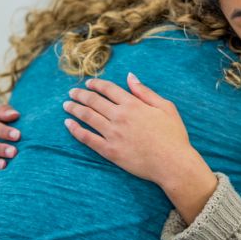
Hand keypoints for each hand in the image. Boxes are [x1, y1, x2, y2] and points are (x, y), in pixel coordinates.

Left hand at [63, 73, 216, 223]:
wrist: (172, 162)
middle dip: (81, 94)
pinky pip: (87, 138)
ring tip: (66, 105)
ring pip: (88, 117)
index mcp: (133, 104)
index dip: (96, 84)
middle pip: (94, 101)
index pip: (109, 89)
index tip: (88, 83)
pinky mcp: (109, 151)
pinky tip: (68, 124)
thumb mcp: (165, 107)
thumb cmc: (173, 135)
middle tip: (72, 92)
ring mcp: (113, 134)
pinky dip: (76, 130)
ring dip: (75, 109)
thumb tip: (130, 76)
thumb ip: (145, 91)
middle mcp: (120, 117)